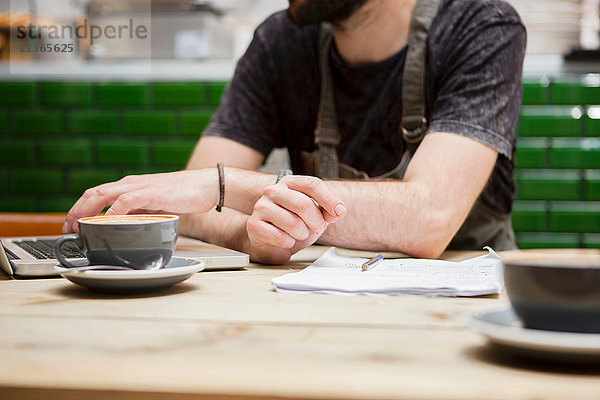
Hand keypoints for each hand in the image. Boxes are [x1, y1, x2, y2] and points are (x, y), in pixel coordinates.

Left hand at [63, 169, 218, 232]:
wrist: (206, 186)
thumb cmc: (185, 196)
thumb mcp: (156, 206)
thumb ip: (141, 213)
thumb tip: (128, 228)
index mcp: (130, 186)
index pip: (97, 194)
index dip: (80, 209)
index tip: (72, 225)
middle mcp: (130, 183)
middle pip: (93, 194)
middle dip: (76, 211)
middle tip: (67, 228)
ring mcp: (140, 187)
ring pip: (103, 195)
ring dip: (88, 212)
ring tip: (79, 227)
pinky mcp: (151, 193)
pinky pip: (126, 202)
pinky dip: (113, 214)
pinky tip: (108, 224)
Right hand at [246, 175, 345, 263]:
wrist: (271, 243)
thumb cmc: (293, 226)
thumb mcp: (314, 216)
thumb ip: (326, 211)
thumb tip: (338, 211)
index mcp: (289, 183)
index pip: (312, 184)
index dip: (329, 199)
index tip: (340, 212)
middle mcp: (273, 191)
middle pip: (304, 204)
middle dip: (316, 222)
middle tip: (316, 229)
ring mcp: (261, 207)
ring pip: (294, 223)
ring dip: (302, 234)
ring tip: (298, 234)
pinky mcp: (253, 225)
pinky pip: (280, 237)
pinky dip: (289, 243)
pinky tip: (285, 240)